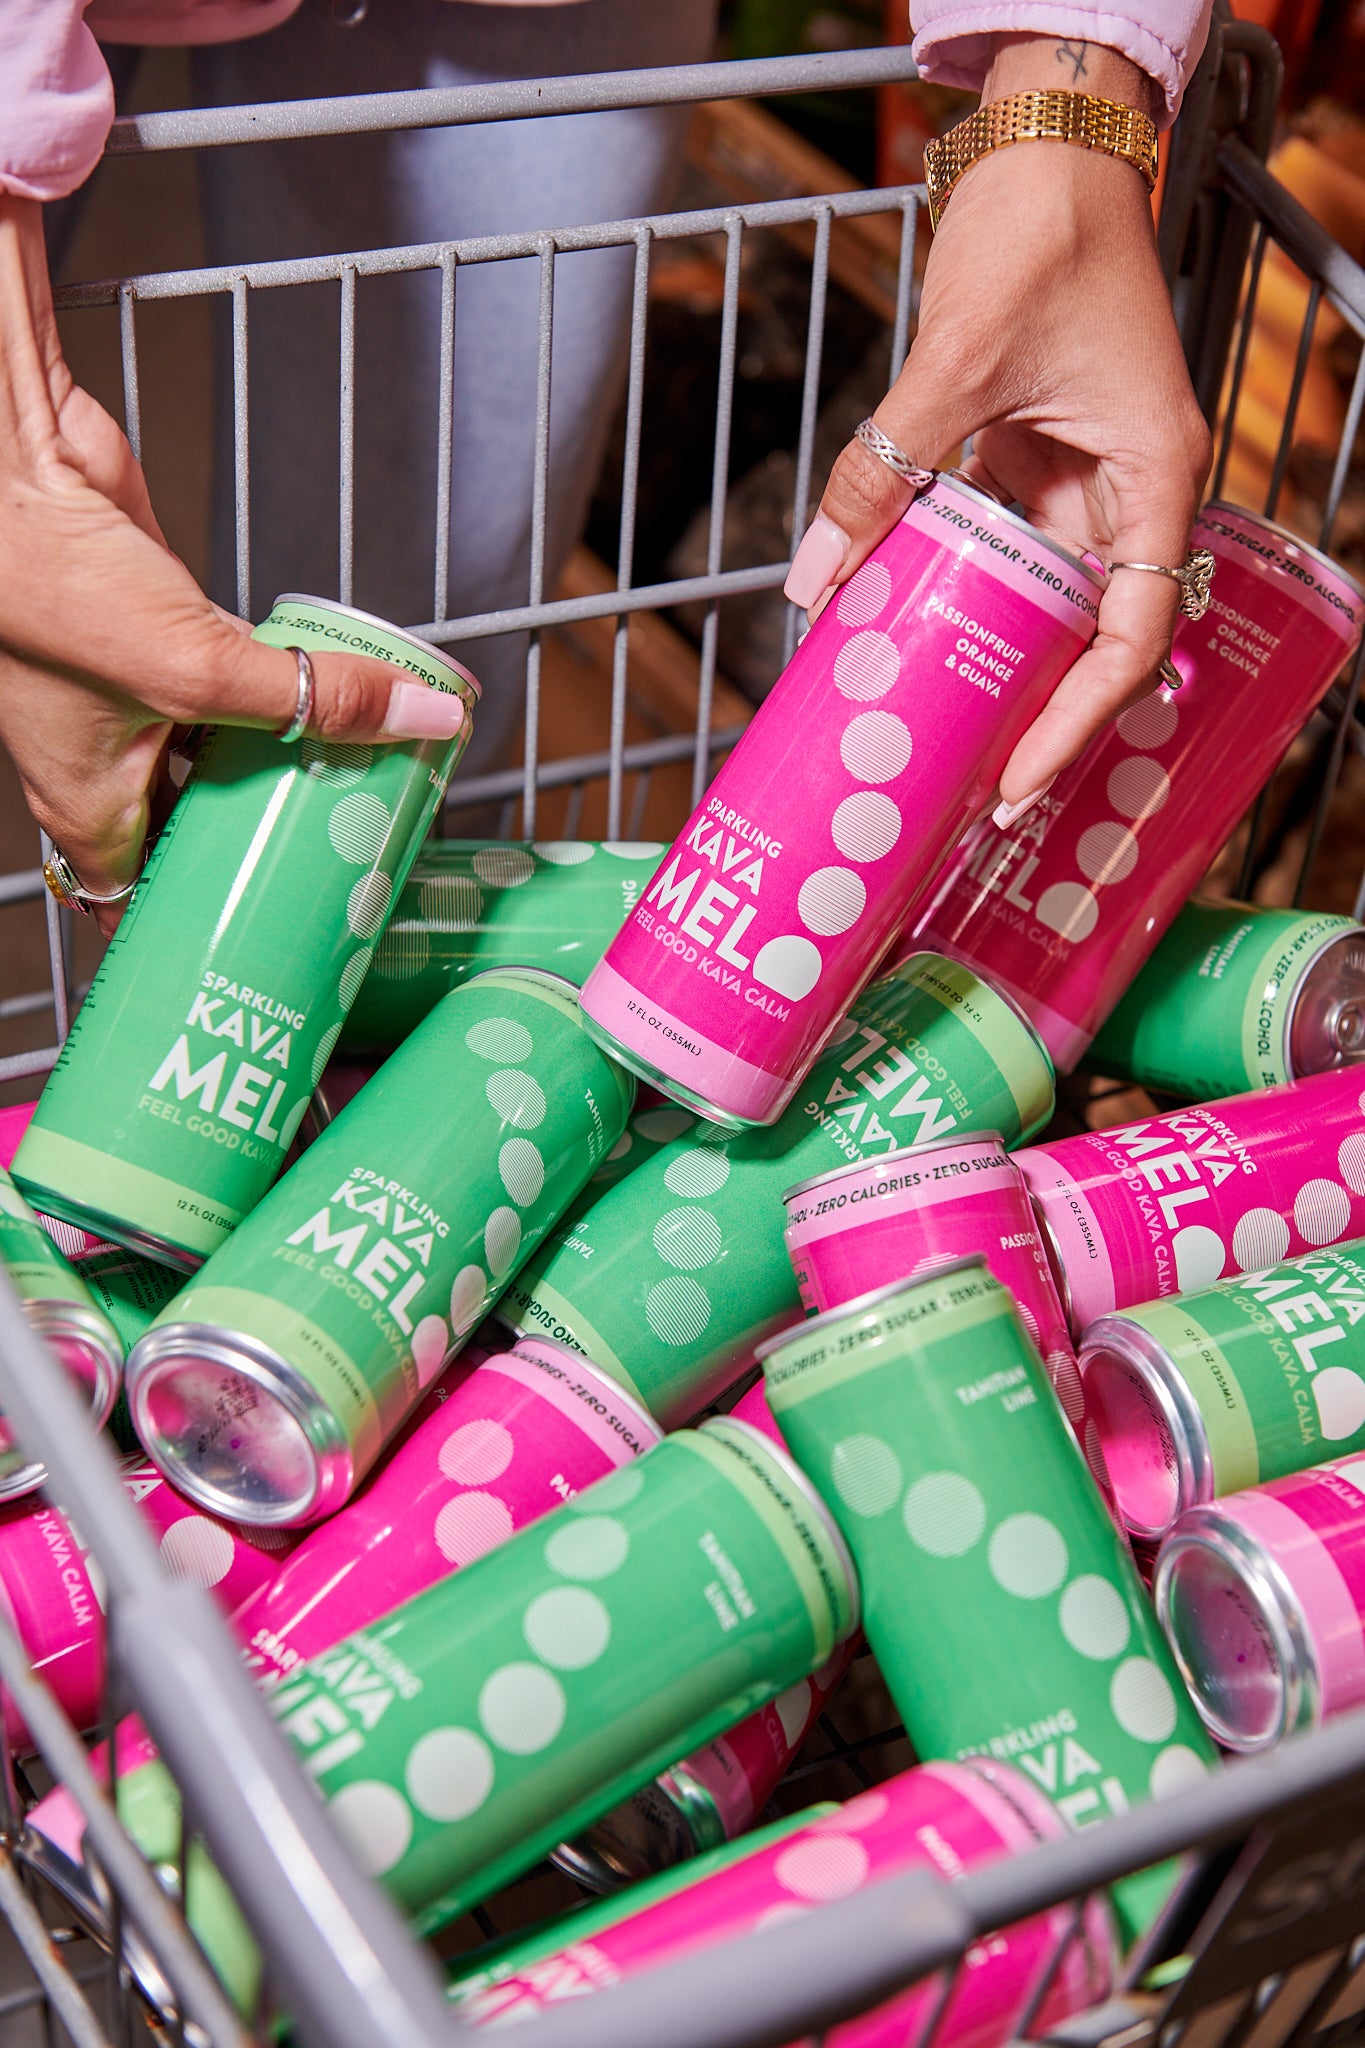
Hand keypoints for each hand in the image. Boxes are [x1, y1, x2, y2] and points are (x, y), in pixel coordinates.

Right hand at [0, 195, 469, 933]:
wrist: (14, 476)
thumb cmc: (46, 591)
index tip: (262, 939)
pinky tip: (345, 701)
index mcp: (89, 803)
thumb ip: (315, 696)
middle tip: (346, 859)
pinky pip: (242, 677)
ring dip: (292, 759)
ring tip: (366, 789)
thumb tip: (425, 718)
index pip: (141, 899)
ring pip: (230, 749)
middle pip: (204, 824)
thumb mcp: (199, 667)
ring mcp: (141, 692)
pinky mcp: (170, 627)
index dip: (197, 924)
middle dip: (272, 838)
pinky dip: (289, 687)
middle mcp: (112, 757)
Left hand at [784, 36, 1210, 820]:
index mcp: (1151, 474)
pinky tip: (906, 627)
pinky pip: (1003, 544)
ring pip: (1043, 594)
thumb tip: (812, 581)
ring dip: (993, 656)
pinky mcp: (1038, 454)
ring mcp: (1084, 473)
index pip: (1128, 635)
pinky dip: (959, 586)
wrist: (1045, 143)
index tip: (1018, 776)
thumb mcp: (952, 361)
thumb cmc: (1037, 232)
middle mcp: (1130, 486)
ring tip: (934, 726)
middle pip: (1090, 632)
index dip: (1077, 719)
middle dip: (1035, 712)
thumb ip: (882, 471)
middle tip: (971, 786)